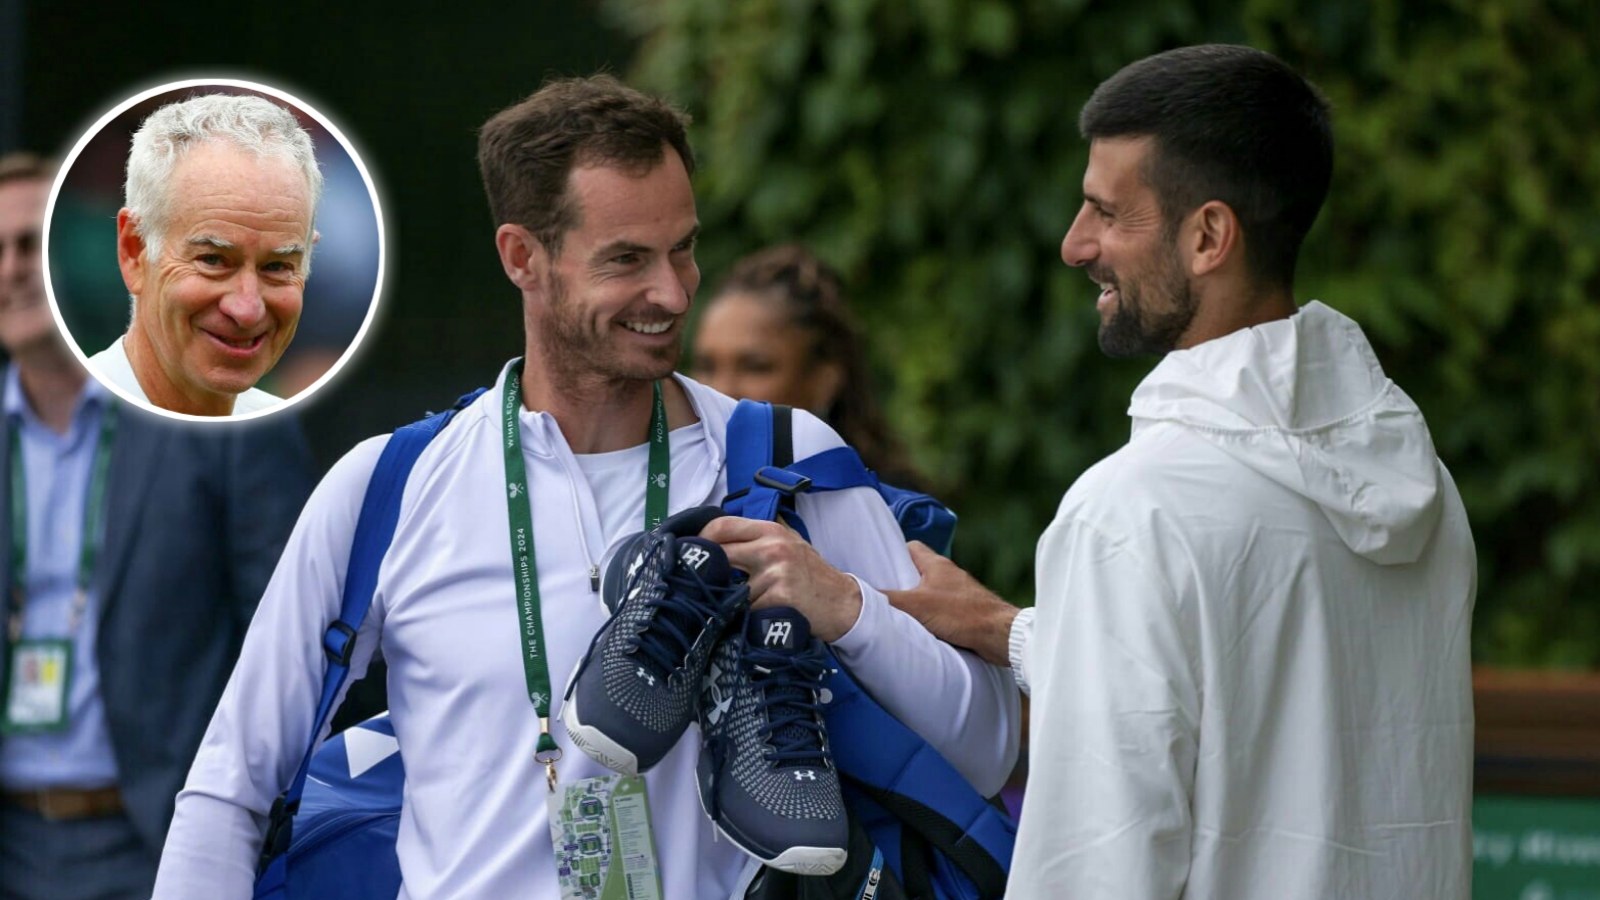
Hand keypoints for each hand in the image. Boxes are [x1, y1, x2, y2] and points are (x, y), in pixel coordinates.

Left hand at [699, 516, 862, 642]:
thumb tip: (713, 539)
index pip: (721, 525)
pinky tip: (760, 616)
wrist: (842, 602)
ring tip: (744, 605)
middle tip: (703, 585)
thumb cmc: (810, 575)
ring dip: (730, 600)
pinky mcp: (780, 596)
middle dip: (709, 573)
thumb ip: (756, 538)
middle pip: (719, 554)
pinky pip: (746, 609)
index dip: (701, 540)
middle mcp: (773, 546)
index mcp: (771, 530)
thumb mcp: (788, 543)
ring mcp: (776, 571)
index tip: (693, 554)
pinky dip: (747, 616)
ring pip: (730, 588)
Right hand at [884, 541, 1017, 666]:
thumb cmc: (962, 615)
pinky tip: (922, 632)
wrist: (1000, 636)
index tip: (876, 568)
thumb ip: (888, 599)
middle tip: (882, 598)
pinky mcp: (966, 612)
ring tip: (898, 617)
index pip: (910, 548)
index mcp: (936, 564)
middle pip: (917, 572)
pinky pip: (941, 610)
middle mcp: (948, 575)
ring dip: (916, 604)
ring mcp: (959, 594)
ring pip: (929, 593)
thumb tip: (859, 594)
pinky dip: (931, 619)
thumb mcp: (917, 606)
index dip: (892, 555)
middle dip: (900, 585)